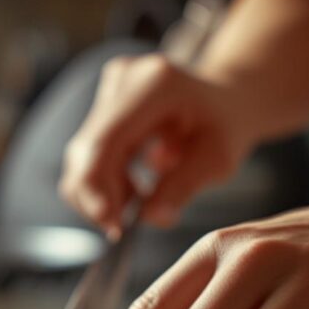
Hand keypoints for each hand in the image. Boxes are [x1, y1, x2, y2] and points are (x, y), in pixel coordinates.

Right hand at [59, 54, 252, 236]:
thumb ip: (182, 187)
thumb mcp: (218, 160)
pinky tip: (134, 188)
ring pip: (81, 157)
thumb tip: (150, 217)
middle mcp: (125, 78)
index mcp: (156, 85)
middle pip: (85, 151)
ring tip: (141, 200)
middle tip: (122, 229)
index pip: (105, 142)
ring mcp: (110, 88)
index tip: (113, 227)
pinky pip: (88, 155)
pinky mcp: (102, 103)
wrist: (224, 99)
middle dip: (97, 199)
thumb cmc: (227, 127)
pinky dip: (105, 183)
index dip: (98, 189)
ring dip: (102, 192)